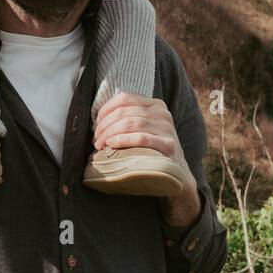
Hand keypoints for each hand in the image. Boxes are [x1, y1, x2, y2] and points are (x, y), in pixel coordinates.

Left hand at [92, 92, 195, 206]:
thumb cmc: (151, 151)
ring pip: (131, 123)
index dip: (105, 110)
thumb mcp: (143, 129)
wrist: (176, 175)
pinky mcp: (168, 145)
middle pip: (125, 112)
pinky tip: (111, 145)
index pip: (125, 98)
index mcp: (155, 104)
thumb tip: (97, 121)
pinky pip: (141, 138)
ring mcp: (167, 128)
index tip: (95, 124)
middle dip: (104, 125)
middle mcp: (162, 113)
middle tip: (95, 139)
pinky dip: (122, 140)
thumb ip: (128, 119)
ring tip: (100, 145)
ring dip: (110, 133)